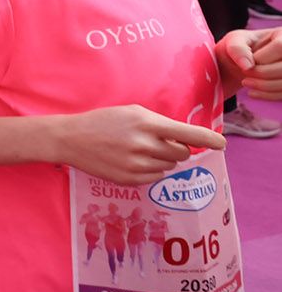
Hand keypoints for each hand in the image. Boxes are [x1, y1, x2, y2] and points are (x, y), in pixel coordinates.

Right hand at [54, 105, 225, 184]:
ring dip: (162, 160)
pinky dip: (150, 170)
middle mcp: (144, 145)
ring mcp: (136, 164)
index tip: (222, 144)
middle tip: (157, 143)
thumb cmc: (103, 121)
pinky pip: (155, 177)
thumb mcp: (132, 113)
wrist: (70, 139)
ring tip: (138, 151)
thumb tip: (185, 140)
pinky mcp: (129, 179)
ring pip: (169, 166)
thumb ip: (159, 124)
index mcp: (146, 123)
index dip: (209, 139)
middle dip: (176, 149)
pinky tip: (131, 161)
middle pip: (181, 153)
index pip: (187, 133)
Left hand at [218, 27, 281, 98]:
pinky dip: (268, 95)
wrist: (240, 65)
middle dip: (262, 73)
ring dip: (264, 86)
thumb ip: (237, 48)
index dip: (261, 58)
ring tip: (245, 83)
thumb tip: (247, 66)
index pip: (280, 47)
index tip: (246, 63)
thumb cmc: (238, 49)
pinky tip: (252, 93)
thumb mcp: (233, 41)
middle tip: (245, 74)